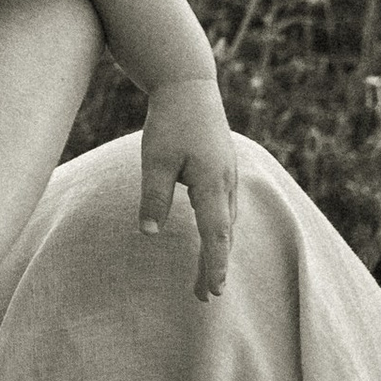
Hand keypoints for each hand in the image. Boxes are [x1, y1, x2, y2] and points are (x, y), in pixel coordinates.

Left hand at [138, 76, 237, 299]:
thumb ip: (154, 197)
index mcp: (212, 183)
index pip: (216, 235)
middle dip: (214, 265)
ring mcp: (229, 175)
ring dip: (218, 250)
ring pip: (227, 222)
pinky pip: (225, 208)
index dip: (214, 265)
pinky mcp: (224, 168)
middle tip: (203, 296)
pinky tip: (212, 238)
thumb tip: (151, 234)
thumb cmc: (170, 120)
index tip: (212, 290)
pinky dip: (220, 230)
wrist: (189, 83)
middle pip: (224, 234)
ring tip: (205, 277)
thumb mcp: (155, 159)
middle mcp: (227, 183)